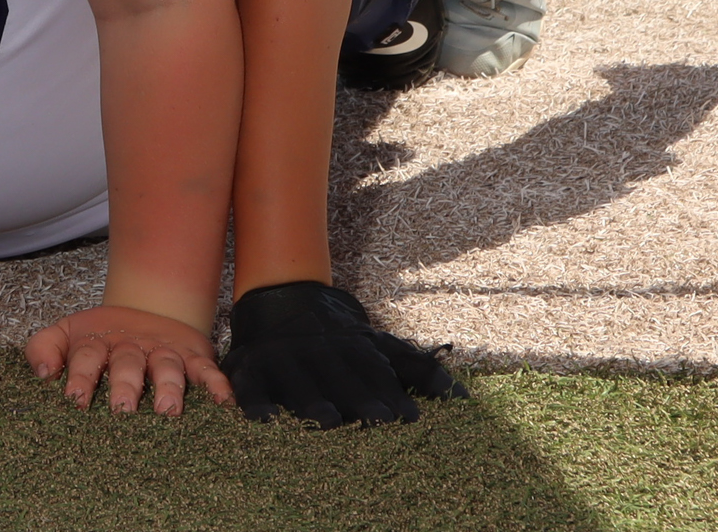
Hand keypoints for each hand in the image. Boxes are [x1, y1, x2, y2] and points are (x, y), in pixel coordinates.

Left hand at [24, 303, 230, 415]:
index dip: (81, 376)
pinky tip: (222, 401)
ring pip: (166, 366)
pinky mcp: (191, 355)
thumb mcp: (66, 335)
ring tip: (167, 409)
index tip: (75, 399)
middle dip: (125, 385)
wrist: (146, 307)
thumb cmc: (101, 337)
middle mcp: (131, 346)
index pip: (86, 357)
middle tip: (123, 408)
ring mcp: (162, 350)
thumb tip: (40, 373)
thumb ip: (44, 347)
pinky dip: (215, 382)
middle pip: (127, 364)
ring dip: (168, 385)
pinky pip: (206, 369)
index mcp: (98, 342)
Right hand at [224, 280, 462, 427]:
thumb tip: (467, 400)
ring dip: (314, 402)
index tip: (412, 418)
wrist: (280, 295)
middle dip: (360, 399)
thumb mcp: (380, 347)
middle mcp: (320, 351)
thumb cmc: (341, 339)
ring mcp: (284, 359)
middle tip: (379, 422)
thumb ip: (419, 371)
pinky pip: (251, 388)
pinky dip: (256, 403)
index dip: (393, 394)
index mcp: (353, 348)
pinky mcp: (251, 368)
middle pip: (342, 378)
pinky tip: (266, 421)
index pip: (376, 372)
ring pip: (300, 382)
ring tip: (329, 422)